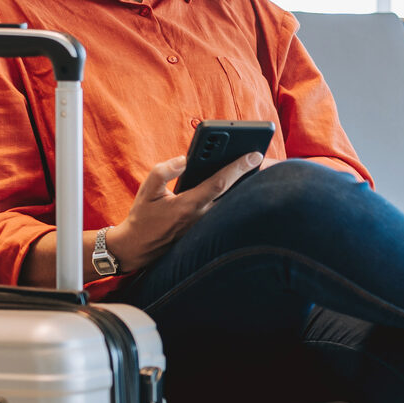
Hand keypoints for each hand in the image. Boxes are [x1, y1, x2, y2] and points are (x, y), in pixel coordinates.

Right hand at [105, 152, 263, 270]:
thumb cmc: (142, 217)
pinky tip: (243, 184)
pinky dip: (235, 197)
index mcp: (187, 205)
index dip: (239, 167)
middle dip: (251, 176)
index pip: (219, 183)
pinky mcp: (205, 231)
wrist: (137, 248)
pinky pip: (224, 212)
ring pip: (231, 205)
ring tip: (258, 167)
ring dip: (245, 187)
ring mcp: (205, 227)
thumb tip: (184, 160)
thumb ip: (163, 171)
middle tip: (266, 158)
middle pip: (234, 195)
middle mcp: (201, 218)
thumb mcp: (146, 190)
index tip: (255, 154)